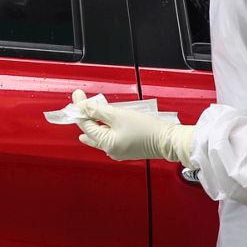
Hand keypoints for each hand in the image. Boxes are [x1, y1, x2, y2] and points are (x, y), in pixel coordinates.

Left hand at [71, 90, 195, 165]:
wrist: (168, 139)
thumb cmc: (148, 129)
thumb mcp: (119, 115)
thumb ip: (98, 110)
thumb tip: (83, 106)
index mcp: (106, 144)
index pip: (85, 124)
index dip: (80, 109)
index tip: (78, 96)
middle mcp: (110, 150)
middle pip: (91, 130)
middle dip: (86, 114)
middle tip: (83, 100)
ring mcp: (118, 150)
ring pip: (100, 133)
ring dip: (96, 120)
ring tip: (93, 108)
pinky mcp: (126, 148)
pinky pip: (109, 136)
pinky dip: (105, 126)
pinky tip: (105, 120)